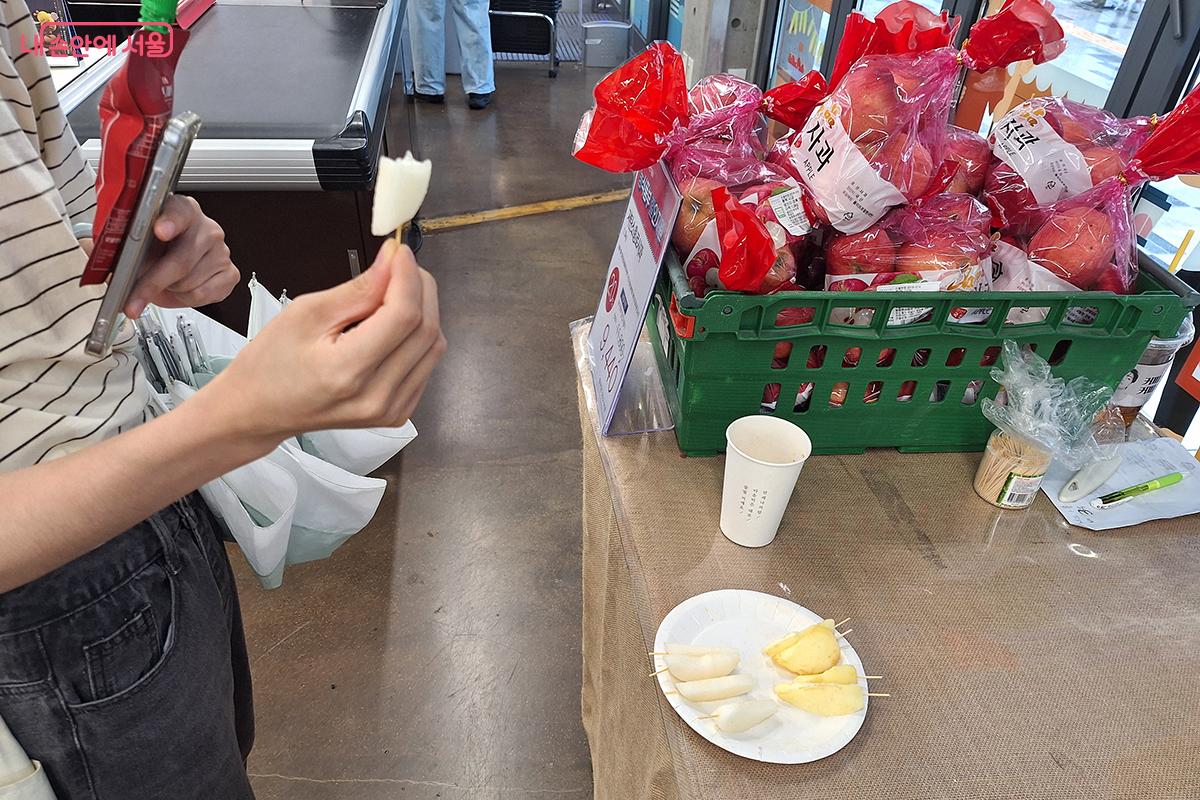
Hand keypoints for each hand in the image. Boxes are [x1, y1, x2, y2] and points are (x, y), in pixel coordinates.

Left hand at [124, 195, 238, 317]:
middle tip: (133, 300)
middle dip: (153, 283)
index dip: (169, 222)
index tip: (159, 231)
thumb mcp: (131, 242)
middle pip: (181, 260)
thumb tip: (90, 245)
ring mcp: (221, 252)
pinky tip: (179, 289)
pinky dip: (185, 298)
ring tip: (162, 283)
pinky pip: (203, 294)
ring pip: (189, 282)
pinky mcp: (229, 273)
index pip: (179, 212)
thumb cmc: (155, 250)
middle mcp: (207, 228)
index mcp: (182, 210)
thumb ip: (112, 242)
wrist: (175, 265)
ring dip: (168, 290)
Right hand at [201, 240, 445, 448]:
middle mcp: (376, 397)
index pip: (403, 316)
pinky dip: (418, 336)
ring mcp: (391, 410)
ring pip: (433, 346)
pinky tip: (392, 326)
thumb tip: (392, 261)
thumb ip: (358, 289)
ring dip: (423, 310)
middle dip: (419, 288)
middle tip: (399, 266)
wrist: (260, 409)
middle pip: (426, 330)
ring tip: (392, 295)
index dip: (408, 277)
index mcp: (347, 372)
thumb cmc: (271, 363)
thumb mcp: (306, 313)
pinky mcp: (398, 412)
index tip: (400, 252)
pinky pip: (425, 364)